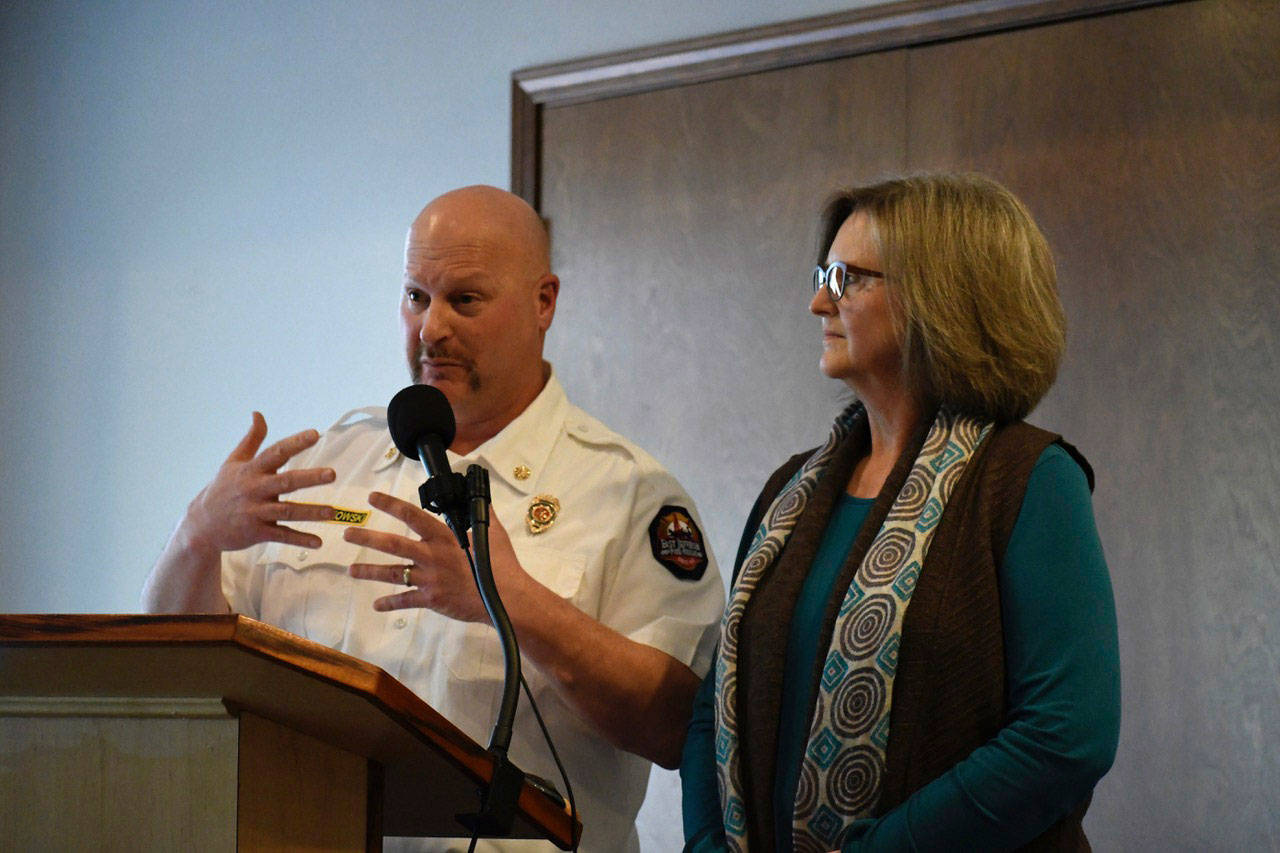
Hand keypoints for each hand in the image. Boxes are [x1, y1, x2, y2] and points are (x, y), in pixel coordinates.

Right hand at [184, 412, 337, 553]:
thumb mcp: (233, 462)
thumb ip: (251, 439)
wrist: (201, 525)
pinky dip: (299, 539)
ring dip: (311, 512)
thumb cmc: (223, 489)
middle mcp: (254, 490)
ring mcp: (255, 512)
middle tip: (332, 474)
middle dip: (309, 478)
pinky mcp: (256, 532)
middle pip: (285, 482)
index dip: (295, 443)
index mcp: (251, 470)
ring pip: (287, 511)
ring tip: (333, 512)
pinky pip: (281, 535)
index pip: (276, 453)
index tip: (316, 434)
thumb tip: (258, 413)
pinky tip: (318, 542)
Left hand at [345, 491, 528, 622]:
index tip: (373, 497)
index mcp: (444, 537)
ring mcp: (430, 579)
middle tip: (348, 534)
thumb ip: (484, 517)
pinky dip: (390, 603)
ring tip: (351, 571)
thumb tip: (482, 501)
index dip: (390, 505)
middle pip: (393, 544)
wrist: (506, 598)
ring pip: (393, 573)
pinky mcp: (431, 599)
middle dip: (367, 538)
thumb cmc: (502, 566)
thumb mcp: (494, 535)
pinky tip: (377, 605)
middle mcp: (432, 556)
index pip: (412, 515)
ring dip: (370, 571)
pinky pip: (405, 601)